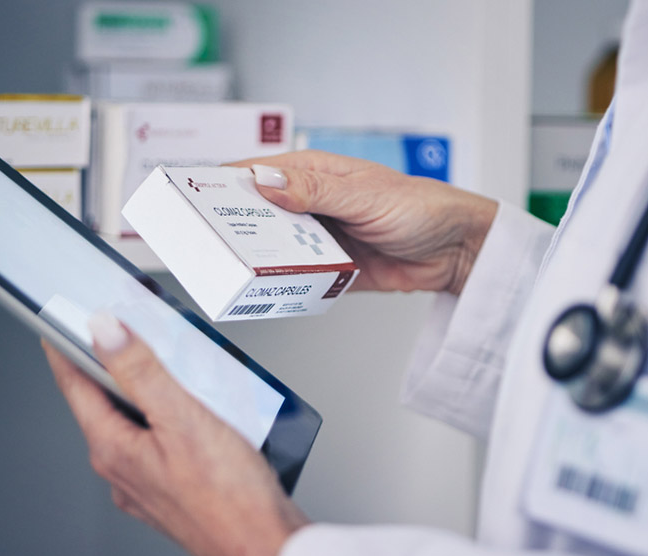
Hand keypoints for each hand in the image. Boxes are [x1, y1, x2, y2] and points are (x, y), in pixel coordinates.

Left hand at [42, 313, 307, 555]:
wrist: (264, 548)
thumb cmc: (229, 497)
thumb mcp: (183, 418)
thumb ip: (141, 372)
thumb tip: (104, 332)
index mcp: (113, 449)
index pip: (75, 387)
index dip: (64, 350)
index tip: (57, 325)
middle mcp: (122, 471)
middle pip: (106, 404)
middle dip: (116, 369)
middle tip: (130, 335)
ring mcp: (146, 486)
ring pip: (137, 426)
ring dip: (150, 396)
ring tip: (178, 372)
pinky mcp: (172, 494)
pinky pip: (161, 446)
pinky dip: (171, 422)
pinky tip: (202, 416)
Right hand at [226, 150, 497, 294]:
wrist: (457, 251)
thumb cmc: (421, 208)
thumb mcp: (364, 196)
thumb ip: (315, 193)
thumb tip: (268, 184)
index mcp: (315, 174)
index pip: (256, 173)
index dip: (221, 184)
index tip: (190, 198)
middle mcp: (312, 204)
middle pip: (257, 214)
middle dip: (230, 227)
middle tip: (202, 243)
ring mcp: (320, 238)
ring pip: (273, 248)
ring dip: (256, 258)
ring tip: (228, 270)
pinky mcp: (331, 269)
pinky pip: (298, 277)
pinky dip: (283, 284)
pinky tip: (267, 290)